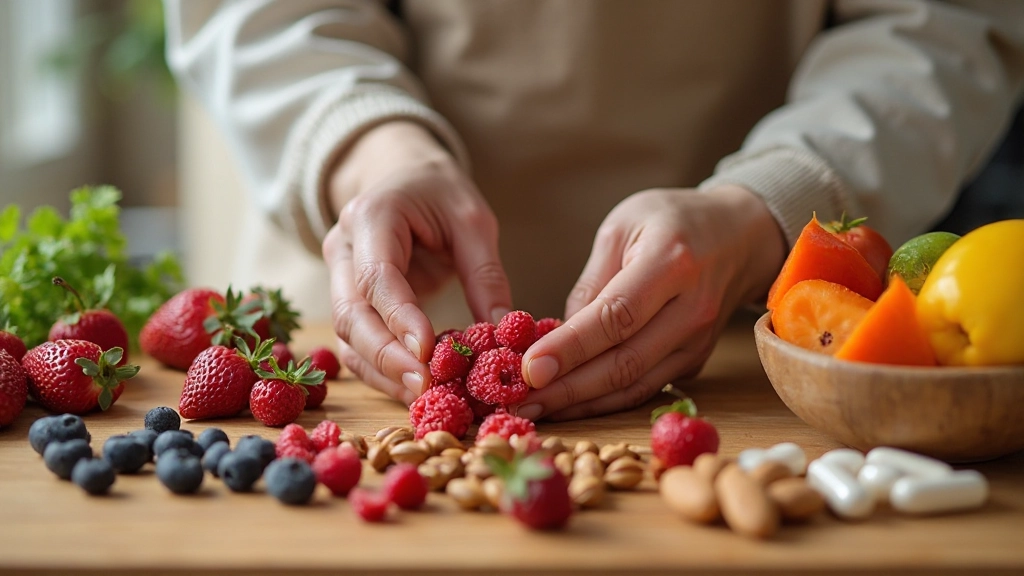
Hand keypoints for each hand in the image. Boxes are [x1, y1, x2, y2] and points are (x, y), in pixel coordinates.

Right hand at [322, 122, 511, 403]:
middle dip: (387, 356)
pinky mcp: (347, 302)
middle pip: (351, 313)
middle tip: (428, 387)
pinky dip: (381, 371)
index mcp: (371, 217)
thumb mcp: (472, 220)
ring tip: (425, 398)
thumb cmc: (438, 193)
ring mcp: (337, 277)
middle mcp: (342, 248)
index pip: (377, 276)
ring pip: (347, 336)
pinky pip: (356, 345)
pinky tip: (414, 390)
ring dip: (382, 372)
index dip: (399, 317)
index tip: (428, 351)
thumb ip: (485, 273)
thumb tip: (505, 334)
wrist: (401, 178)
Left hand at [516, 185, 785, 420]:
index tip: (528, 368)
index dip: (571, 347)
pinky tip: (568, 403)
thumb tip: (557, 336)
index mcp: (671, 262)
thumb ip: (591, 281)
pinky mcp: (694, 361)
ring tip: (534, 410)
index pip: (616, 316)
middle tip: (519, 402)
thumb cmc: (674, 220)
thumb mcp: (624, 224)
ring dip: (581, 405)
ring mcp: (697, 342)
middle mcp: (691, 309)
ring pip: (634, 386)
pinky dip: (603, 402)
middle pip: (624, 362)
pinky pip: (644, 389)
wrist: (743, 235)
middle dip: (566, 389)